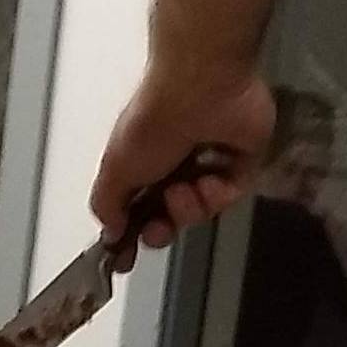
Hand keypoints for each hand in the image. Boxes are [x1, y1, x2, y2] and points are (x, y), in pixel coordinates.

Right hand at [92, 59, 272, 245]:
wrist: (198, 90)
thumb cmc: (154, 120)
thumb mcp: (114, 170)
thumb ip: (106, 207)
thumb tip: (110, 231)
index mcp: (144, 163)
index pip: (137, 211)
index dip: (131, 236)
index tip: (124, 257)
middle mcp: (176, 162)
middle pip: (170, 218)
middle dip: (162, 229)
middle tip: (158, 227)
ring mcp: (209, 161)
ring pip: (200, 211)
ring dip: (188, 209)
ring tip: (183, 189)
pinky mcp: (241, 158)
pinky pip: (229, 196)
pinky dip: (217, 195)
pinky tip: (208, 179)